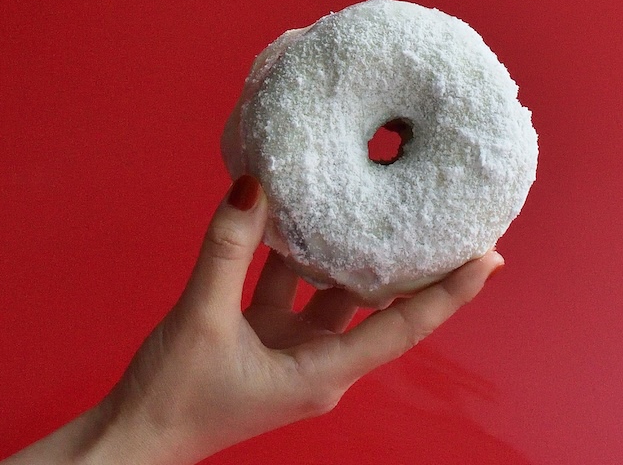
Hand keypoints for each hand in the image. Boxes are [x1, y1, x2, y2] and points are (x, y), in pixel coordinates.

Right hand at [5, 177, 502, 464]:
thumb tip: (253, 184)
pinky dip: (294, 249)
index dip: (449, 293)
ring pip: (332, 289)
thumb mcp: (203, 318)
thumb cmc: (175, 398)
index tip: (490, 256)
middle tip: (443, 213)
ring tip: (376, 196)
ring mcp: (289, 347)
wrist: (132, 439)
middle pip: (380, 305)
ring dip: (350, 248)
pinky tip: (293, 209)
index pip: (403, 328)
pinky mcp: (260, 335)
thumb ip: (228, 248)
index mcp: (322, 374)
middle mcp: (317, 361)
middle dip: (412, 262)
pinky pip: (289, 284)